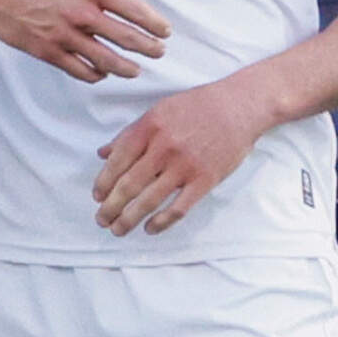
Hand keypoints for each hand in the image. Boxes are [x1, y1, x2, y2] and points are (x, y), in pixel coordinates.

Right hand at [0, 0, 170, 81]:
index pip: (134, 10)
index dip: (154, 23)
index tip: (164, 31)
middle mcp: (82, 13)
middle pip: (126, 38)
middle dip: (147, 48)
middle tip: (158, 53)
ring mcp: (64, 34)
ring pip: (105, 59)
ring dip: (125, 68)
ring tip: (135, 71)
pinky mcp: (46, 49)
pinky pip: (77, 68)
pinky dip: (93, 74)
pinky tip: (100, 73)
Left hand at [92, 78, 269, 235]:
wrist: (240, 106)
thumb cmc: (198, 106)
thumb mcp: (159, 110)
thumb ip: (130, 133)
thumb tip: (103, 153)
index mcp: (149, 127)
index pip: (117, 161)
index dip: (103, 182)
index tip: (97, 197)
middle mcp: (164, 148)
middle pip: (129, 185)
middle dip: (110, 207)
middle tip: (102, 220)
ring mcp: (185, 166)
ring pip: (149, 200)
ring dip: (129, 219)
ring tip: (118, 230)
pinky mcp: (205, 180)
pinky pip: (178, 208)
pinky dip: (161, 223)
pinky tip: (149, 229)